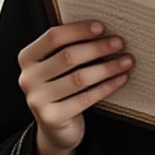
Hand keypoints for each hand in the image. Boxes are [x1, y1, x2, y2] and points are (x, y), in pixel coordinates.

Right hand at [18, 20, 132, 154]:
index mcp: (27, 57)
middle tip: (119, 43)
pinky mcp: (52, 117)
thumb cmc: (61, 86)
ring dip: (107, 67)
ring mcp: (38, 99)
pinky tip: (121, 79)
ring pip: (79, 78)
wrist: (55, 128)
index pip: (53, 37)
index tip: (102, 27)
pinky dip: (107, 86)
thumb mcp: (58, 65)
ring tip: (126, 61)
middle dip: (98, 48)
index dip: (78, 30)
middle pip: (68, 56)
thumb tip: (104, 29)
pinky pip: (85, 98)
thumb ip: (69, 46)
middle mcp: (28, 78)